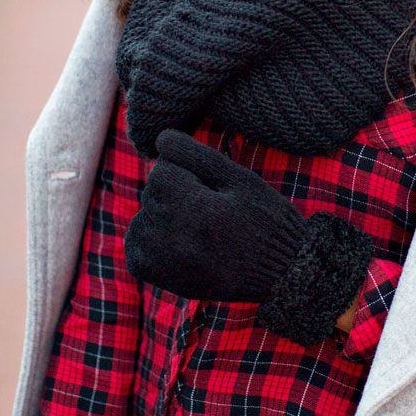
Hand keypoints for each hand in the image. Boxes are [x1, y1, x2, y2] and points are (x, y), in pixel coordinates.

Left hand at [124, 130, 308, 301]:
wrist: (280, 275)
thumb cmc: (266, 220)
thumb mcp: (242, 180)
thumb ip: (198, 156)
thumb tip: (160, 137)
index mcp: (199, 212)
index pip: (162, 170)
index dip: (188, 171)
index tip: (212, 187)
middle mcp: (175, 241)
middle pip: (152, 193)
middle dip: (176, 192)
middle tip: (211, 209)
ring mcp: (163, 263)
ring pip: (141, 217)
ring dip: (163, 215)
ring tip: (198, 227)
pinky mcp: (157, 278)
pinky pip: (135, 245)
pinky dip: (148, 238)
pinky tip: (177, 240)